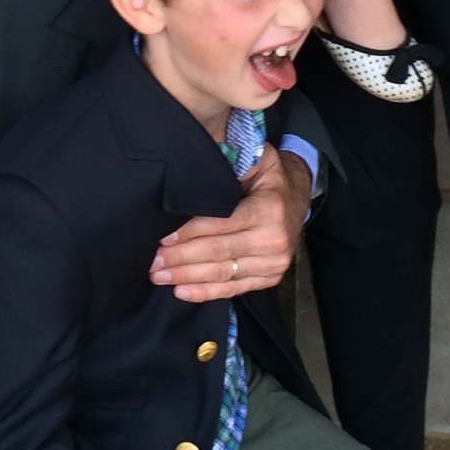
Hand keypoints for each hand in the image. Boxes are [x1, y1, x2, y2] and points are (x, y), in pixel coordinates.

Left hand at [151, 144, 308, 301]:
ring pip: (222, 274)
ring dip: (187, 277)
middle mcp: (274, 240)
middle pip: (218, 253)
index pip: (222, 224)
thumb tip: (200, 161)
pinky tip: (182, 291)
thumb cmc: (269, 176)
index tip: (163, 237)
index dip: (190, 232)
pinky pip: (234, 289)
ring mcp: (273, 263)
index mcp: (269, 209)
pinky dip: (206, 292)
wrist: (298, 196)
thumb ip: (234, 158)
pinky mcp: (269, 278)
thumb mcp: (258, 157)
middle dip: (181, 258)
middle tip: (152, 261)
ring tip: (159, 276)